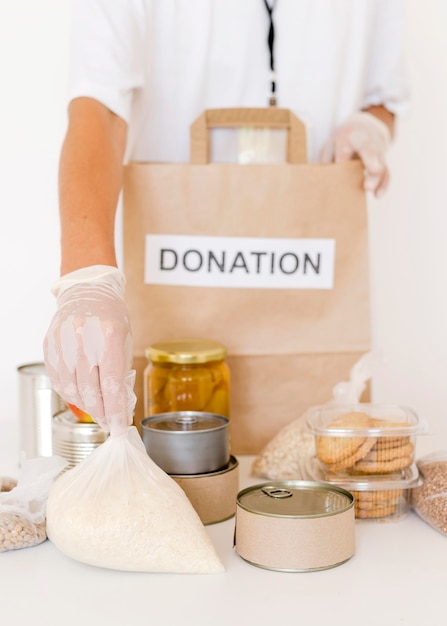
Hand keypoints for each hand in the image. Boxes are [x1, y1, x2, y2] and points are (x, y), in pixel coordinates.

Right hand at [43, 266, 135, 435]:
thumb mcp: (124, 339)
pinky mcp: (50, 345)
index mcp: (109, 337)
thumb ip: (121, 370)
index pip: (112, 384)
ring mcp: (64, 342)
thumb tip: (119, 405)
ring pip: (72, 389)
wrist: (86, 290)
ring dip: (85, 406)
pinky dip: (69, 393)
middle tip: (110, 423)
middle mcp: (84, 340)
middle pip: (91, 390)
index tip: (120, 427)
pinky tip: (79, 397)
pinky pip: (58, 379)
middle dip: (102, 413)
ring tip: (97, 412)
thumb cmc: (110, 315)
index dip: (116, 411)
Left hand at [320, 111, 391, 197]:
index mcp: (348, 137)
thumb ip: (327, 159)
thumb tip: (322, 180)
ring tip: (369, 188)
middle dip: (370, 161)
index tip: (339, 166)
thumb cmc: (343, 142)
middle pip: (369, 151)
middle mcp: (365, 142)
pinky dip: (383, 184)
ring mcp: (376, 151)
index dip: (343, 157)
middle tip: (369, 173)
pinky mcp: (383, 161)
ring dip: (376, 177)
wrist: (366, 127)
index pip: (345, 148)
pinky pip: (386, 172)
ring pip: (380, 162)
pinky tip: (377, 195)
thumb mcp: (331, 145)